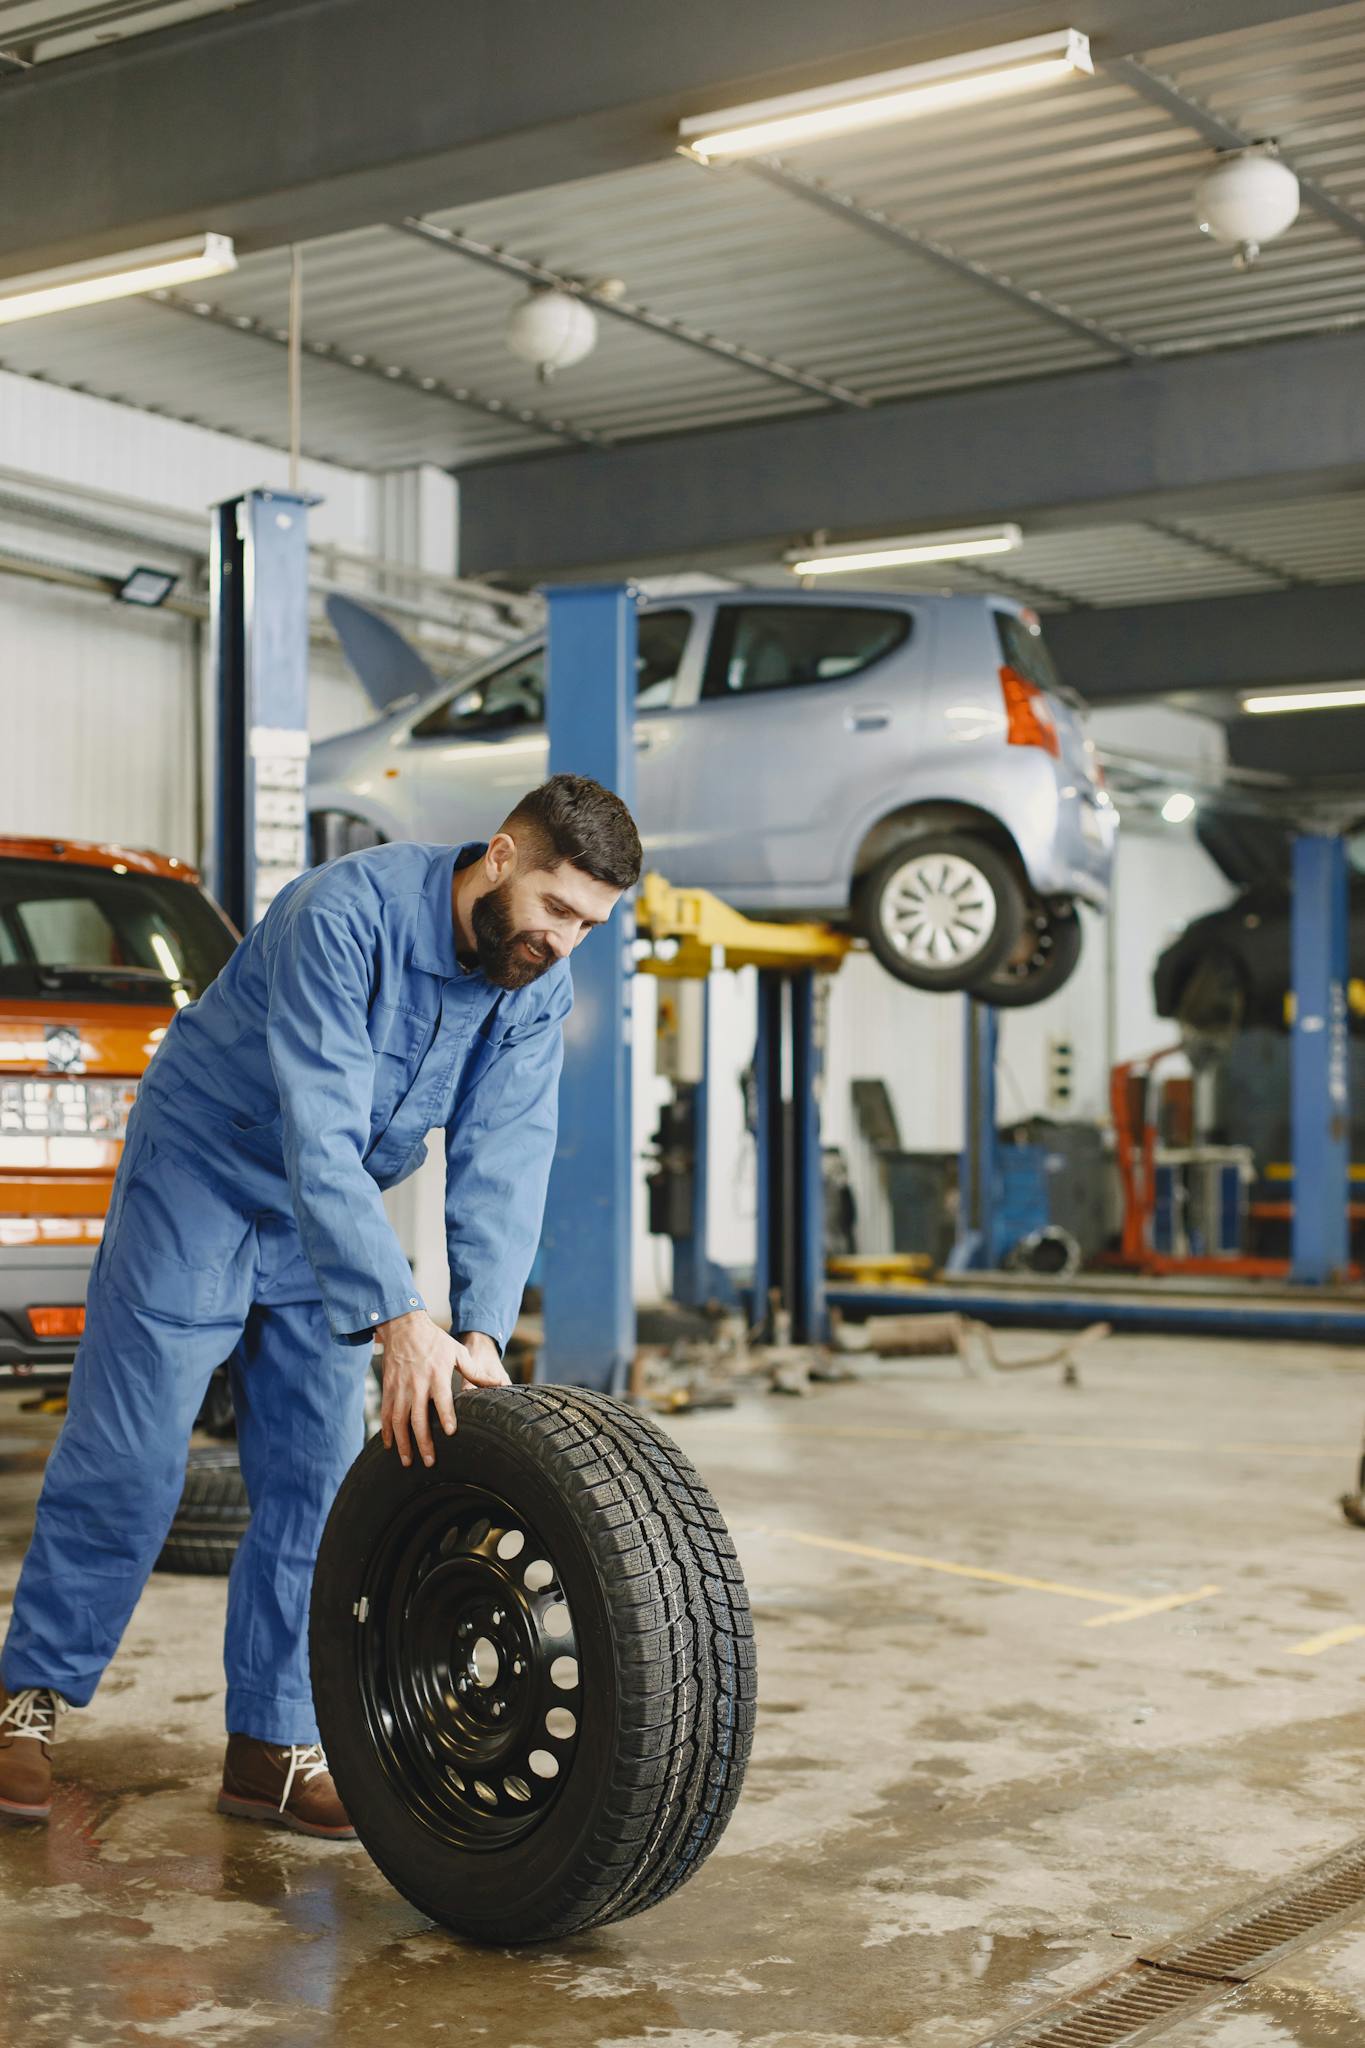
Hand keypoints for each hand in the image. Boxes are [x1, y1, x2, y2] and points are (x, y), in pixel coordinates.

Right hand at [377, 1311, 508, 1467]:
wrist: (403, 1326)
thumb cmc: (434, 1340)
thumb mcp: (457, 1352)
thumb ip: (475, 1371)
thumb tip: (498, 1383)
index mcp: (436, 1374)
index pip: (442, 1398)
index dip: (446, 1416)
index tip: (450, 1433)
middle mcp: (416, 1383)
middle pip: (418, 1417)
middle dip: (423, 1442)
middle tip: (429, 1461)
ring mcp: (400, 1387)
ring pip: (399, 1420)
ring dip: (403, 1443)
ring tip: (407, 1461)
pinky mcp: (388, 1388)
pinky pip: (386, 1413)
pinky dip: (386, 1431)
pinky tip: (390, 1446)